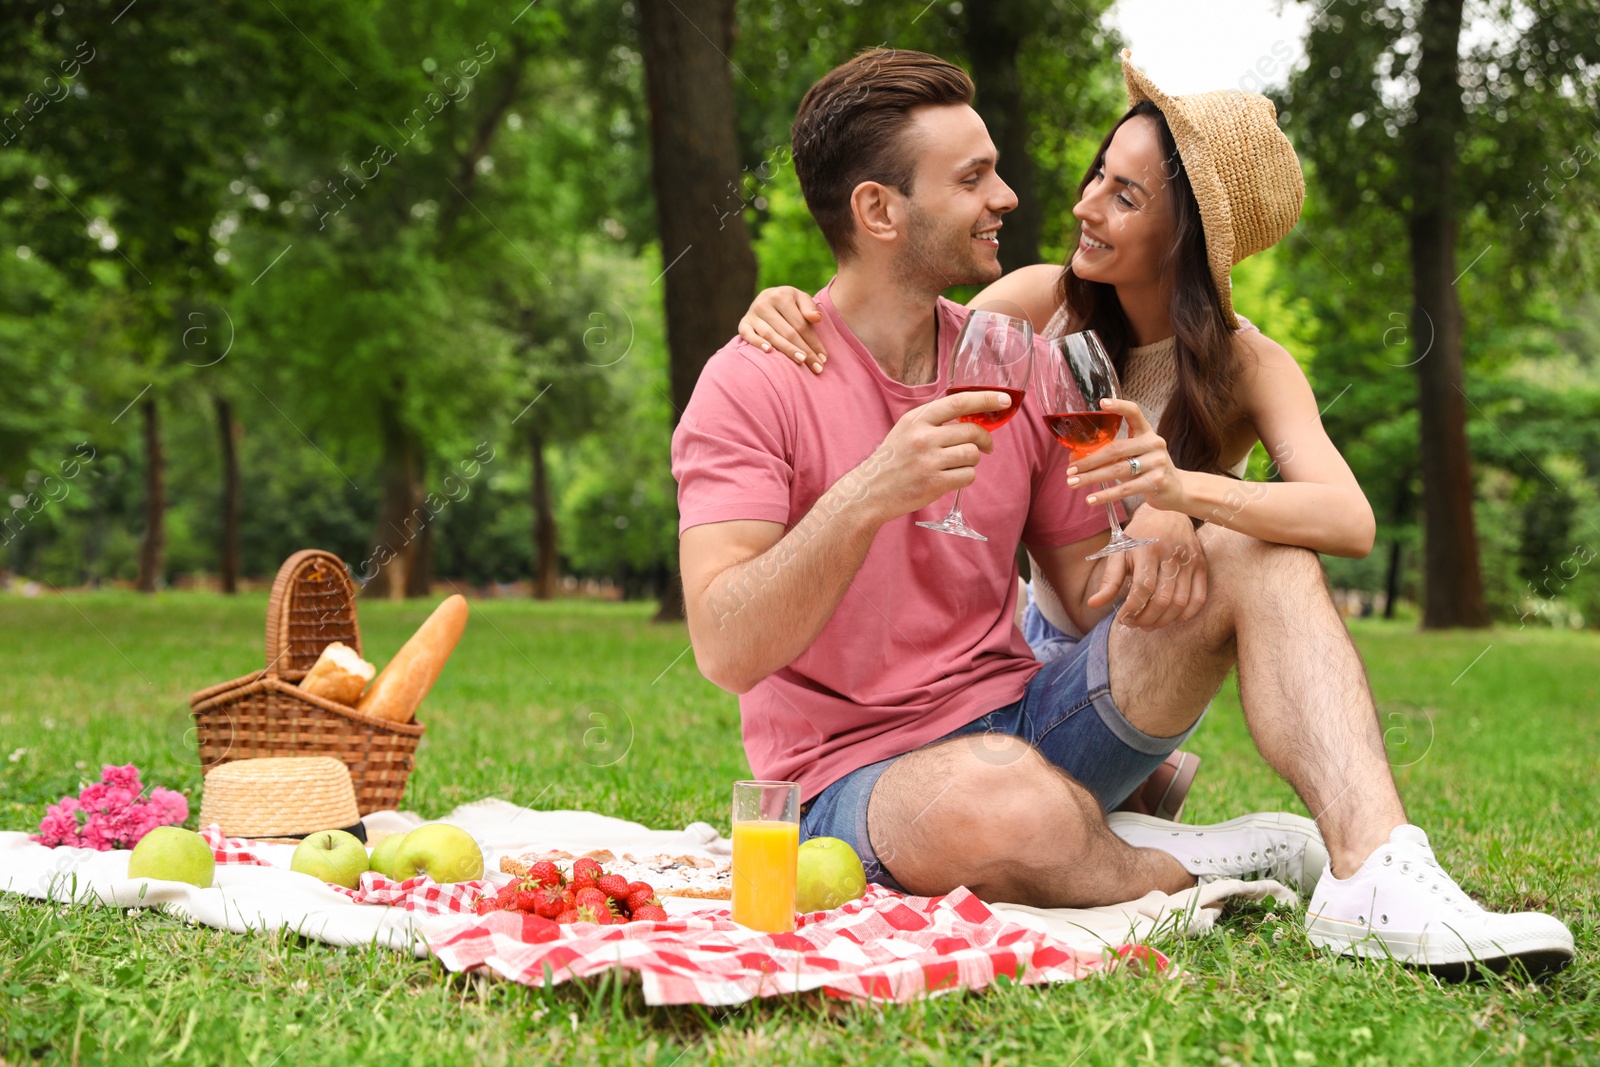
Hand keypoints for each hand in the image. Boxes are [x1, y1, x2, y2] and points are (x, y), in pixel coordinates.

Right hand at [737, 286, 826, 373]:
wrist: (767, 298)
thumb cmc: (789, 303)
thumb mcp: (801, 299)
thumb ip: (809, 308)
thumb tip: (817, 318)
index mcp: (781, 295)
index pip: (801, 324)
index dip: (813, 342)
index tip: (824, 358)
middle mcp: (764, 303)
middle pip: (788, 332)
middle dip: (804, 351)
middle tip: (817, 367)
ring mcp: (752, 314)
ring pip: (771, 335)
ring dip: (787, 350)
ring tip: (801, 361)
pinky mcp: (743, 323)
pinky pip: (747, 335)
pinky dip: (757, 343)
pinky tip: (769, 351)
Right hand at [850, 390, 1007, 522]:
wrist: (870, 491)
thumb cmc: (892, 460)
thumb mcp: (905, 430)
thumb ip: (933, 420)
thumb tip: (971, 415)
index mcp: (917, 419)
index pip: (958, 402)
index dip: (985, 398)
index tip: (1003, 399)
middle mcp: (923, 437)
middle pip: (972, 431)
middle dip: (985, 440)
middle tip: (986, 447)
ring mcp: (929, 461)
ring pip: (972, 455)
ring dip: (972, 461)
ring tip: (957, 465)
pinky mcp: (934, 483)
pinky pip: (968, 476)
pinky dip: (965, 477)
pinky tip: (951, 478)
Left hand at [1067, 398, 1189, 512]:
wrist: (1178, 489)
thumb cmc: (1149, 468)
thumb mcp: (1137, 454)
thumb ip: (1115, 452)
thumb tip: (1077, 458)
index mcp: (1147, 432)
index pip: (1134, 413)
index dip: (1119, 406)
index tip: (1101, 403)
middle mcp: (1153, 444)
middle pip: (1115, 449)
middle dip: (1089, 460)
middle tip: (1070, 468)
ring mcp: (1157, 463)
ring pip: (1117, 470)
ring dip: (1091, 477)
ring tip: (1073, 483)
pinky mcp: (1156, 482)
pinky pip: (1125, 489)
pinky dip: (1105, 495)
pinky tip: (1090, 499)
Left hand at [1086, 508, 1207, 628]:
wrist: (1167, 514)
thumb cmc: (1138, 537)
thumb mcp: (1119, 553)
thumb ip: (1109, 580)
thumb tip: (1093, 604)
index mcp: (1147, 549)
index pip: (1143, 588)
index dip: (1132, 609)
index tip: (1123, 619)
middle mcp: (1171, 554)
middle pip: (1162, 599)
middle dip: (1146, 619)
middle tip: (1135, 624)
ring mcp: (1189, 561)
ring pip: (1180, 603)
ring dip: (1164, 621)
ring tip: (1149, 623)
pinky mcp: (1201, 566)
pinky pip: (1199, 598)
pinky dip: (1186, 614)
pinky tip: (1172, 618)